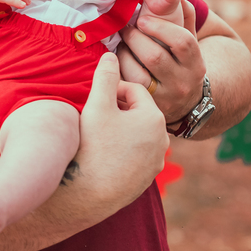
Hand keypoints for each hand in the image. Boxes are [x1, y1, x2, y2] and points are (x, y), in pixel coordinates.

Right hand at [75, 53, 167, 213]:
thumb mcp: (96, 106)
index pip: (133, 90)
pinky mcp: (145, 179)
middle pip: (136, 112)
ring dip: (119, 130)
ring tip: (96, 135)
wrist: (88, 195)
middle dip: (116, 109)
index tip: (92, 97)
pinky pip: (134, 155)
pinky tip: (102, 155)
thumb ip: (104, 77)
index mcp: (154, 118)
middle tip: (92, 115)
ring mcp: (155, 162)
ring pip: (136, 134)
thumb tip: (109, 55)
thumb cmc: (93, 147)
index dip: (110, 89)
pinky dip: (121, 150)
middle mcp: (162, 140)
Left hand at [117, 0, 204, 123]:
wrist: (186, 104)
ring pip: (137, 73)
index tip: (142, 18)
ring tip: (120, 44)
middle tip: (124, 28)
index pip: (183, 42)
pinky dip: (117, 71)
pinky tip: (115, 62)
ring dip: (123, 54)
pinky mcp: (146, 106)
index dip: (160, 28)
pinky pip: (126, 86)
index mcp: (196, 63)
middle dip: (134, 38)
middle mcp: (183, 82)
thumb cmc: (182, 62)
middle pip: (155, 57)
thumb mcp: (190, 42)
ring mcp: (165, 97)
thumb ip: (185, 16)